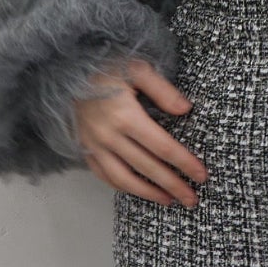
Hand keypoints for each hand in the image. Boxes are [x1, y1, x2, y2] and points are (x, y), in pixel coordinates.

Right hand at [74, 56, 208, 208]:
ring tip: (168, 201)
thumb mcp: (137, 68)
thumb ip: (163, 90)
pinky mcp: (84, 148)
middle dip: (172, 185)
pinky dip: (122, 187)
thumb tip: (185, 110)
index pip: (162, 147)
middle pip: (147, 168)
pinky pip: (103, 175)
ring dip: (148, 193)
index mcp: (125, 115)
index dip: (184, 163)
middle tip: (192, 199)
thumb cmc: (105, 65)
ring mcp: (94, 145)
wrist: (66, 68)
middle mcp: (108, 135)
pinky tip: (138, 190)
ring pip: (123, 179)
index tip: (201, 175)